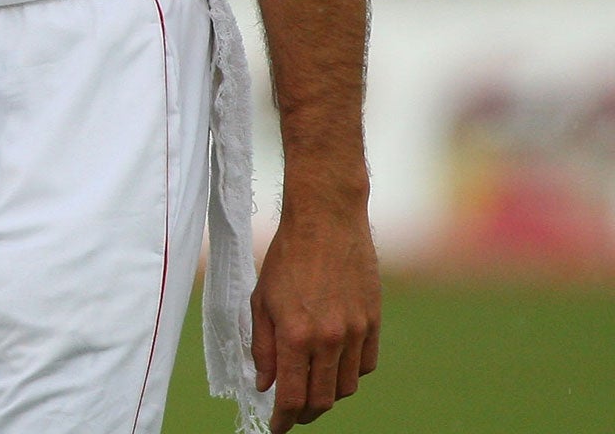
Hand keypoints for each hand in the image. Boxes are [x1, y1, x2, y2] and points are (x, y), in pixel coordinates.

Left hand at [251, 198, 380, 429]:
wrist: (326, 221)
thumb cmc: (286, 256)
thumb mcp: (260, 300)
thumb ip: (261, 346)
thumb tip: (264, 384)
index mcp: (295, 335)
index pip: (292, 396)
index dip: (283, 419)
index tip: (277, 428)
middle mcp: (329, 339)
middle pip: (322, 400)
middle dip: (304, 414)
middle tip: (292, 413)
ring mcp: (356, 332)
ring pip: (346, 387)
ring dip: (328, 396)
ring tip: (312, 389)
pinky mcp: (374, 322)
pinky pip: (365, 365)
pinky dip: (350, 374)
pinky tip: (334, 366)